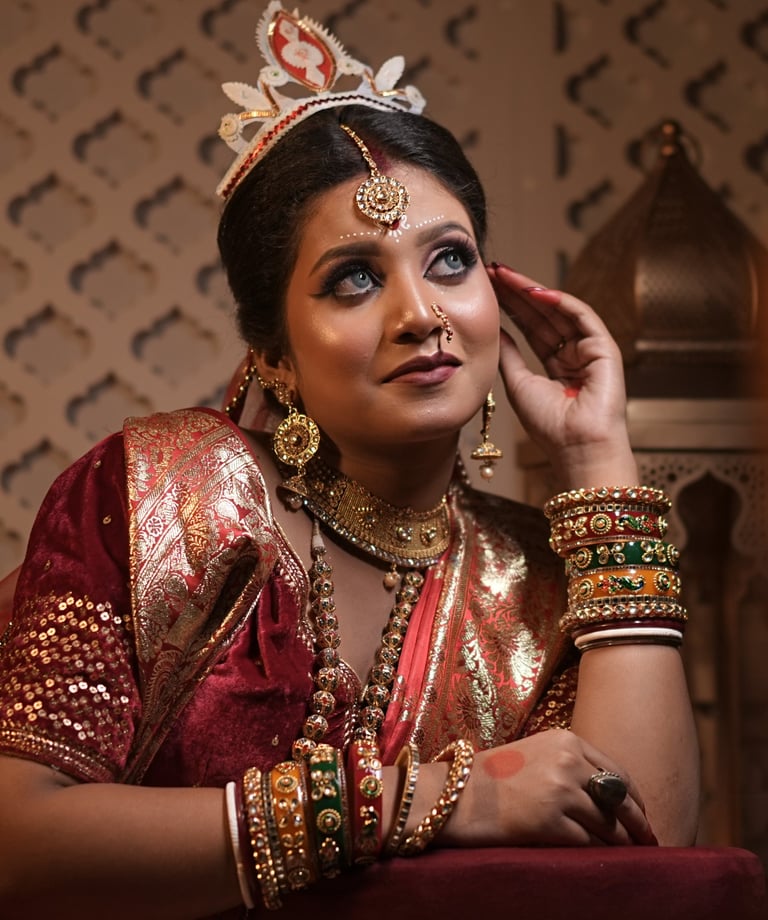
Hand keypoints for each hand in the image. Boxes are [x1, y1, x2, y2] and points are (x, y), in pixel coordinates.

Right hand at [443, 729, 655, 847]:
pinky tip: (599, 860)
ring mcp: (560, 791)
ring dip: (620, 844)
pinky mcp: (549, 822)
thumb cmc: (492, 778)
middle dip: (638, 824)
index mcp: (566, 740)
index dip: (634, 799)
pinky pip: (587, 843)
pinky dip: (596, 854)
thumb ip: (571, 766)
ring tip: (627, 855)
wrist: (455, 793)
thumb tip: (610, 796)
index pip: (618, 772)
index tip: (642, 815)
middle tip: (648, 840)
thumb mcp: (536, 754)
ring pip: (608, 826)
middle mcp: (568, 762)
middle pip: (619, 800)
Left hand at [487, 263, 637, 487]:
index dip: (510, 308)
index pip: (531, 328)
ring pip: (558, 311)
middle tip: (493, 270)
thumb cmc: (549, 426)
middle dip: (517, 293)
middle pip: (543, 316)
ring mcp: (590, 350)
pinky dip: (560, 302)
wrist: (576, 447)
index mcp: (556, 366)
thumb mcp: (518, 384)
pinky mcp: (604, 348)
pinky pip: (582, 317)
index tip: (488, 288)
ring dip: (532, 291)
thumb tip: (494, 329)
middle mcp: (574, 355)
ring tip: (505, 274)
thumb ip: (509, 355)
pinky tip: (535, 291)